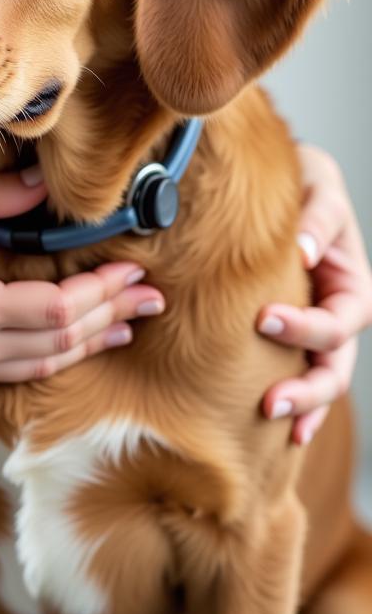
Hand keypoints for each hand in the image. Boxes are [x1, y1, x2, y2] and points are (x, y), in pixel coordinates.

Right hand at [0, 168, 165, 383]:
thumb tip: (44, 184)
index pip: (55, 310)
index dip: (100, 292)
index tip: (132, 269)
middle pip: (60, 342)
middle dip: (111, 316)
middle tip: (152, 296)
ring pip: (45, 363)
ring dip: (92, 341)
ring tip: (132, 322)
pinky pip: (21, 369)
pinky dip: (59, 353)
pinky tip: (81, 340)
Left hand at [258, 144, 371, 443]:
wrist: (283, 182)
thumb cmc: (304, 181)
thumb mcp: (317, 186)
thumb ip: (317, 218)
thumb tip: (302, 251)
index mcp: (351, 283)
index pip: (339, 320)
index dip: (306, 327)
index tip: (262, 319)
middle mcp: (338, 312)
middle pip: (335, 364)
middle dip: (308, 388)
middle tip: (268, 402)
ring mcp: (315, 327)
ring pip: (320, 378)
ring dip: (302, 405)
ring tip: (270, 421)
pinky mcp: (288, 334)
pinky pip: (295, 371)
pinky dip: (295, 403)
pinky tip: (282, 433)